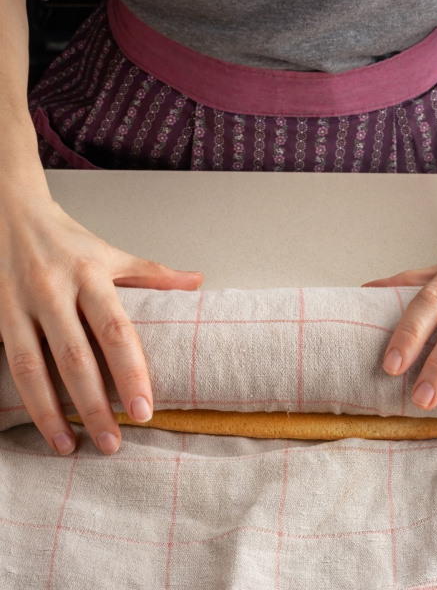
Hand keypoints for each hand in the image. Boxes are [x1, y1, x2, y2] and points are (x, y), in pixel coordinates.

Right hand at [0, 187, 202, 455]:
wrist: (8, 209)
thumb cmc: (65, 238)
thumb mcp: (109, 252)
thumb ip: (152, 274)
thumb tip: (197, 282)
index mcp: (89, 274)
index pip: (115, 331)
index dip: (131, 373)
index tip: (144, 410)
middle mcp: (52, 290)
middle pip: (75, 357)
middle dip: (94, 405)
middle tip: (113, 443)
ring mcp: (17, 304)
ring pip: (32, 367)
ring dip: (50, 413)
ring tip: (70, 447)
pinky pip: (6, 363)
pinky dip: (20, 397)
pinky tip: (35, 423)